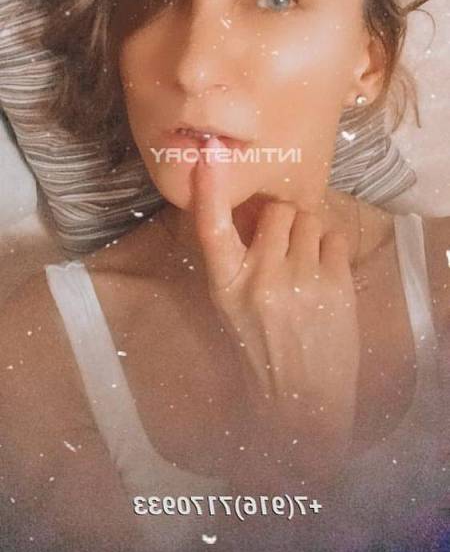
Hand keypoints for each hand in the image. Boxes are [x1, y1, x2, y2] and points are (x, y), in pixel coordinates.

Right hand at [192, 137, 359, 462]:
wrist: (304, 399)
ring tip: (304, 262)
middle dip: (281, 217)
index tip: (208, 152)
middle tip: (283, 240)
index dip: (208, 188)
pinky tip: (322, 274)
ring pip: (308, 217)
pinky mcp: (336, 283)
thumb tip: (254, 206)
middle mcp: (261, 278)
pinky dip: (329, 247)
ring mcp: (301, 279)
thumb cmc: (262, 348)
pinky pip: (334, 234)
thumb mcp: (232, 306)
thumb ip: (237, 258)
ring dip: (307, 231)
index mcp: (226, 285)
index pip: (211, 228)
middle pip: (276, 209)